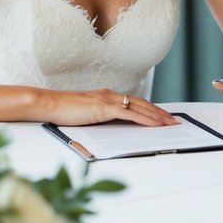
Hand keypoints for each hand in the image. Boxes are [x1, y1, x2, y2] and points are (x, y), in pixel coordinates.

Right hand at [48, 90, 177, 126]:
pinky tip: (155, 125)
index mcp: (106, 96)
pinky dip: (145, 119)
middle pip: (142, 103)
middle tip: (174, 120)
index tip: (162, 115)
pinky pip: (131, 114)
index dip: (150, 109)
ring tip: (170, 123)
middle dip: (160, 113)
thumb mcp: (87, 114)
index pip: (134, 102)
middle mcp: (110, 95)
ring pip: (140, 108)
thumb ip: (100, 117)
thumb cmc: (63, 111)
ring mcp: (108, 100)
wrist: (49, 104)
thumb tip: (113, 128)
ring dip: (157, 116)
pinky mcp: (105, 107)